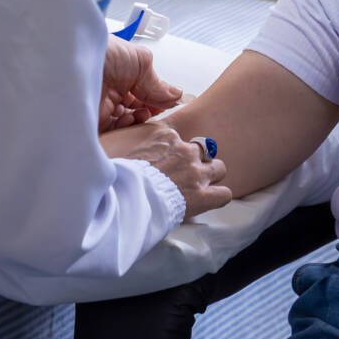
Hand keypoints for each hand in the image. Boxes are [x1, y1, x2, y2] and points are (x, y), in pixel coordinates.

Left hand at [99, 35, 182, 132]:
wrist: (76, 64)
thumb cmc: (105, 54)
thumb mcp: (140, 61)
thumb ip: (158, 82)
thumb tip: (175, 95)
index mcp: (122, 76)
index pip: (143, 94)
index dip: (156, 101)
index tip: (168, 104)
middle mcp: (111, 92)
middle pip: (135, 110)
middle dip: (149, 113)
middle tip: (156, 111)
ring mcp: (101, 108)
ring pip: (125, 124)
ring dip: (138, 122)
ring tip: (142, 114)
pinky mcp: (93, 124)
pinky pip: (113, 134)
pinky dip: (125, 131)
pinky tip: (130, 121)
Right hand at [101, 121, 231, 218]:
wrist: (122, 198)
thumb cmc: (115, 175)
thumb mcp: (115, 145)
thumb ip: (128, 140)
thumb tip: (123, 143)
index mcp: (165, 136)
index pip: (178, 139)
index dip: (172, 153)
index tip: (162, 164)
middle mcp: (184, 150)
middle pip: (201, 150)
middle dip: (194, 162)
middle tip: (181, 177)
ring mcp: (196, 172)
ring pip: (218, 168)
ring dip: (209, 177)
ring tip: (197, 188)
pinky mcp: (202, 195)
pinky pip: (224, 193)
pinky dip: (218, 197)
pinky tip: (209, 202)